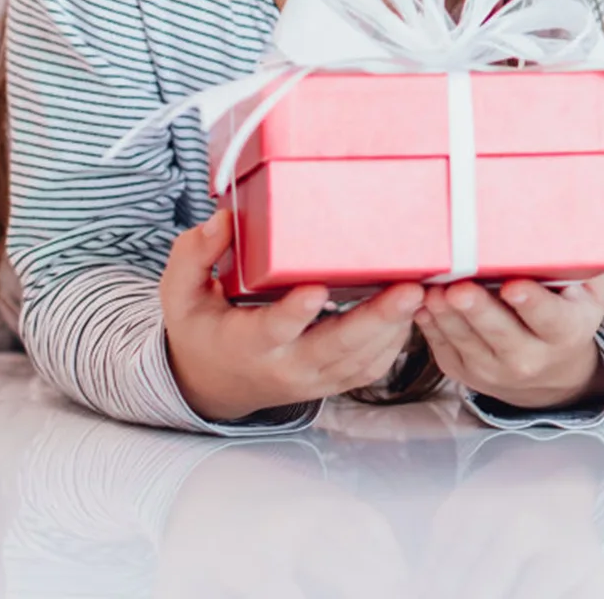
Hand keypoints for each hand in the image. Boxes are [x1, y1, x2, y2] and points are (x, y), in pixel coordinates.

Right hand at [161, 209, 423, 422]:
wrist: (214, 383)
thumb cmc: (203, 329)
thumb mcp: (180, 294)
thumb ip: (193, 256)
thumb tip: (222, 219)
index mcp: (247, 344)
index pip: (273, 330)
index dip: (295, 313)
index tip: (316, 289)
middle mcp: (286, 366)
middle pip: (335, 348)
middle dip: (375, 320)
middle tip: (409, 290)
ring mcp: (314, 378)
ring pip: (361, 361)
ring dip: (396, 329)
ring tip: (423, 291)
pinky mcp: (334, 380)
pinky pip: (371, 367)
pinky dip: (396, 342)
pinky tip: (414, 310)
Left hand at [415, 273, 603, 413]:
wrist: (551, 368)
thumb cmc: (568, 310)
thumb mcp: (591, 288)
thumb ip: (588, 259)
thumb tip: (589, 212)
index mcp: (566, 332)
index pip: (550, 319)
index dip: (532, 304)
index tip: (514, 287)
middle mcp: (531, 357)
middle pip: (501, 334)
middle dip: (479, 311)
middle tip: (460, 288)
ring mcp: (494, 369)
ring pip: (466, 341)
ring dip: (446, 316)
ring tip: (431, 290)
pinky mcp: (464, 370)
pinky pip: (443, 347)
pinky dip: (430, 324)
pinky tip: (419, 301)